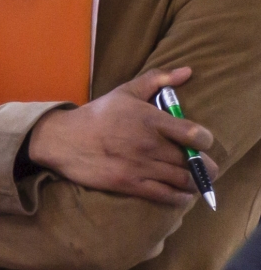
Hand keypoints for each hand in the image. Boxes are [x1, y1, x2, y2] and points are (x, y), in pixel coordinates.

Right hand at [26, 66, 211, 204]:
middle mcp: (148, 144)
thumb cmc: (97, 115)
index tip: (203, 142)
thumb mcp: (125, 92)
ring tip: (197, 181)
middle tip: (205, 166)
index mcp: (150, 120)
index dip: (206, 140)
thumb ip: (158, 79)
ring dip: (196, 183)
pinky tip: (183, 195)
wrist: (63, 140)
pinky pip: (165, 195)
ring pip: (182, 180)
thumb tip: (188, 71)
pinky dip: (180, 198)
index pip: (193, 133)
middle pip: (192, 161)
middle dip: (205, 166)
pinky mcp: (129, 184)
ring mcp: (140, 166)